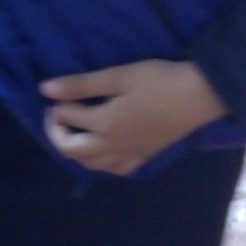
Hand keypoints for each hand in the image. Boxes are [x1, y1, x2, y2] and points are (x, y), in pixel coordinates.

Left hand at [39, 60, 227, 176]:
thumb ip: (81, 85)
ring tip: (75, 130)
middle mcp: (113, 146)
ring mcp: (130, 155)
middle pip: (72, 151)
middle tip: (57, 114)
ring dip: (75, 150)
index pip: (67, 120)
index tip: (54, 94)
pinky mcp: (145, 157)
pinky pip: (115, 169)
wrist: (201, 95)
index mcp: (104, 125)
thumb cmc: (159, 80)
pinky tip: (102, 149)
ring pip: (91, 164)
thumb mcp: (118, 76)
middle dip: (56, 134)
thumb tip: (44, 90)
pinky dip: (101, 162)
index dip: (55, 107)